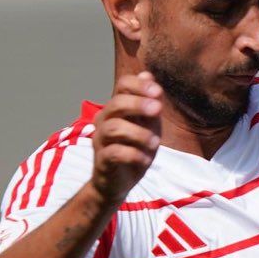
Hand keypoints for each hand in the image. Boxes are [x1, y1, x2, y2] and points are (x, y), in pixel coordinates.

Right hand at [89, 74, 163, 209]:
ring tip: (155, 143)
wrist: (117, 184)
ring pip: (114, 128)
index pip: (122, 86)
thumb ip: (150, 104)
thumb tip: (148, 74)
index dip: (139, 85)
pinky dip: (133, 154)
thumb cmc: (134, 151)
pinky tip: (144, 159)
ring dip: (139, 134)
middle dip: (138, 104)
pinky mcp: (102, 160)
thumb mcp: (148, 127)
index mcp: (117, 109)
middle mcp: (104, 120)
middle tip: (157, 111)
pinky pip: (114, 152)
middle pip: (116, 103)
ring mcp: (101, 140)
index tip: (157, 92)